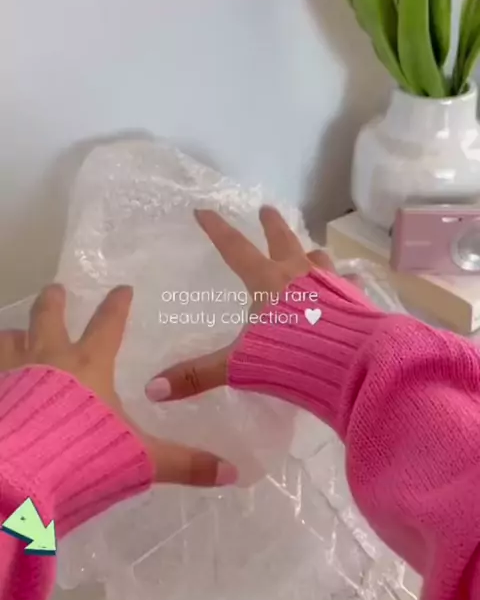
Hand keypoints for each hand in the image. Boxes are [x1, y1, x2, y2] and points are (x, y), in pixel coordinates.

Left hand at [0, 284, 235, 487]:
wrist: (20, 471)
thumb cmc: (86, 451)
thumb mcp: (142, 459)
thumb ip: (184, 464)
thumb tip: (234, 472)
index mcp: (89, 364)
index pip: (108, 325)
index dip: (117, 306)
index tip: (122, 289)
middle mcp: (48, 360)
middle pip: (47, 319)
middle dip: (54, 302)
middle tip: (56, 289)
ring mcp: (13, 376)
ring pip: (9, 343)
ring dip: (14, 336)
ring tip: (15, 334)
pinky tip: (3, 384)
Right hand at [145, 206, 333, 402]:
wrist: (351, 361)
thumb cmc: (289, 356)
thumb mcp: (237, 365)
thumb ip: (198, 375)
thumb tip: (152, 389)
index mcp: (266, 282)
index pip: (234, 249)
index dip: (217, 230)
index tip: (204, 211)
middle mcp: (298, 274)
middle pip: (282, 240)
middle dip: (271, 225)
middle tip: (266, 209)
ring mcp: (330, 284)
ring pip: (318, 257)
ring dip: (309, 250)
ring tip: (309, 247)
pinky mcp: (354, 301)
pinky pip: (348, 284)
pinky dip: (346, 281)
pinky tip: (352, 281)